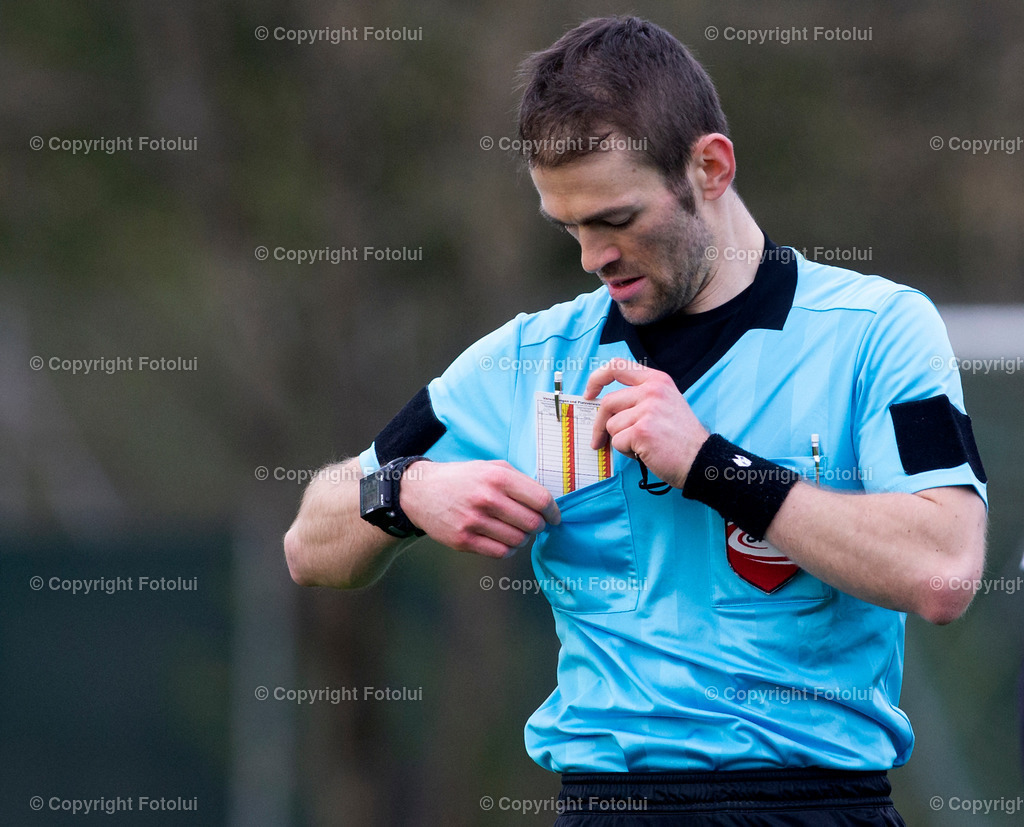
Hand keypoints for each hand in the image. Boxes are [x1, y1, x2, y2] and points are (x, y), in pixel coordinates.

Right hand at [400, 460, 559, 557]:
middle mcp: (487, 498)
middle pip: (533, 523)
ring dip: (522, 538)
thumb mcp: (491, 467)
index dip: (553, 512)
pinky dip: (508, 549)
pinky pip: (500, 552)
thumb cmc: (462, 478)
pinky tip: (503, 540)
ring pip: (518, 540)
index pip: (541, 499)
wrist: (421, 491)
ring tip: (514, 530)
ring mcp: (474, 521)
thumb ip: (519, 480)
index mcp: (498, 477)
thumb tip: (546, 502)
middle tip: (534, 524)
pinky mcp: (463, 540)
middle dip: (539, 526)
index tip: (554, 517)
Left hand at [585, 359, 709, 488]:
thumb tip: (605, 404)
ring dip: (621, 440)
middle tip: (597, 440)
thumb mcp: (666, 403)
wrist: (701, 460)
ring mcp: (648, 410)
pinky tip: (645, 452)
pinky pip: (617, 442)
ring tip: (643, 445)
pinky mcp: (642, 431)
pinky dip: (626, 452)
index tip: (589, 393)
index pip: (617, 366)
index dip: (597, 378)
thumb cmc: (681, 438)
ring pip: (611, 425)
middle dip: (599, 424)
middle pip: (608, 402)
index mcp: (657, 380)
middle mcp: (653, 391)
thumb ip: (640, 397)